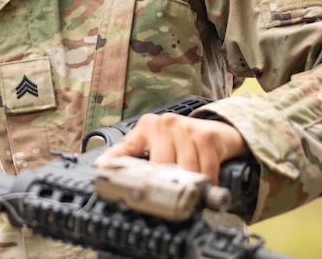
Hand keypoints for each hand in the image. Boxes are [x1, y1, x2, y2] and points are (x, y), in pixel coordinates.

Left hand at [97, 112, 249, 183]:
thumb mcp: (157, 145)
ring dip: (189, 186)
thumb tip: (106, 167)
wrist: (220, 131)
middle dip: (166, 184)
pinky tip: (207, 185)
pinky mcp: (206, 136)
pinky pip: (205, 170)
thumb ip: (135, 156)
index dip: (113, 159)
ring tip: (191, 191)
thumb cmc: (184, 142)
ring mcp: (185, 128)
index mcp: (146, 127)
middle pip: (159, 166)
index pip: (126, 146)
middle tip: (168, 197)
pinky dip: (207, 183)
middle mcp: (163, 124)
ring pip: (183, 170)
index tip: (101, 170)